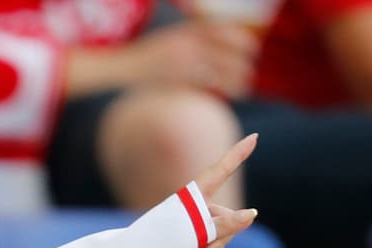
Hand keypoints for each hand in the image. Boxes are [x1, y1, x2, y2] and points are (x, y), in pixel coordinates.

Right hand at [126, 21, 258, 97]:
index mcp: (185, 30)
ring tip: (245, 87)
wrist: (120, 66)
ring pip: (220, 68)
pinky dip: (223, 87)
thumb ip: (189, 40)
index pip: (221, 30)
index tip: (251, 47)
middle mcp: (187, 43)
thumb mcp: (168, 40)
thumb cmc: (144, 58)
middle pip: (225, 49)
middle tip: (249, 71)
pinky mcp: (178, 77)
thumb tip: (210, 47)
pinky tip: (232, 93)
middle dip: (241, 61)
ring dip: (236, 77)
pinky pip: (207, 81)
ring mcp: (183, 60)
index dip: (240, 38)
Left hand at [177, 133, 258, 247]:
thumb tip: (252, 215)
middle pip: (226, 223)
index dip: (237, 155)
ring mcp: (197, 236)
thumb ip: (222, 225)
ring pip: (219, 247)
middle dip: (214, 241)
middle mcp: (198, 215)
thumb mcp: (191, 232)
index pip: (220, 172)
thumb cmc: (156, 246)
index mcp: (194, 199)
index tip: (253, 136)